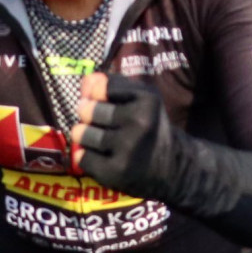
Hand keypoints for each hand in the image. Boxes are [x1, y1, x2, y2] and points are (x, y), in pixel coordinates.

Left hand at [71, 71, 176, 194]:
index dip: (96, 94)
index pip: (101, 88)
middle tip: (96, 120)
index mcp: (148, 101)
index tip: (100, 100)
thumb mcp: (141, 99)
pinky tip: (99, 156)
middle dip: (87, 114)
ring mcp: (127, 150)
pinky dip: (85, 156)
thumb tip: (87, 80)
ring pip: (82, 134)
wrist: (170, 167)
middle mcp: (139, 124)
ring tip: (96, 138)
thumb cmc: (149, 126)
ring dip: (83, 135)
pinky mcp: (115, 172)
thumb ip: (114, 85)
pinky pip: (82, 157)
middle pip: (88, 111)